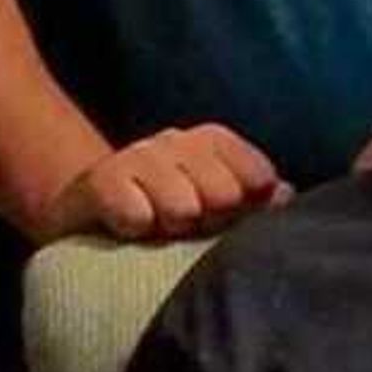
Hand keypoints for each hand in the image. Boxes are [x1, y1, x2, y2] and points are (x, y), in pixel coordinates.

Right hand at [36, 124, 288, 242]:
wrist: (86, 218)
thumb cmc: (164, 216)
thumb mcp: (216, 208)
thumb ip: (256, 201)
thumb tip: (285, 195)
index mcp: (213, 141)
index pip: (258, 176)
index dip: (247, 210)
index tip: (225, 218)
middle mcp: (177, 140)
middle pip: (225, 194)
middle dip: (210, 222)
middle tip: (186, 226)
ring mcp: (137, 155)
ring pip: (183, 208)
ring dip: (172, 229)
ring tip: (158, 229)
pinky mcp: (99, 180)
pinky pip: (137, 216)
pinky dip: (136, 231)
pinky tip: (128, 230)